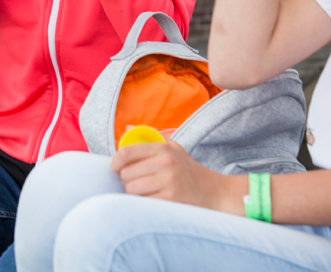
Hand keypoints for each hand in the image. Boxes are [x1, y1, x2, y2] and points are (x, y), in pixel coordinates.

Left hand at [110, 141, 245, 215]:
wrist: (215, 192)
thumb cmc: (189, 171)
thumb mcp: (174, 149)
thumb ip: (151, 137)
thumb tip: (128, 127)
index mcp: (163, 149)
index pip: (126, 152)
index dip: (115, 162)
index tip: (115, 168)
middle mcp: (166, 163)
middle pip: (126, 174)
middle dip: (127, 180)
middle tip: (136, 182)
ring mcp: (168, 182)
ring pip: (132, 189)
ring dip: (134, 193)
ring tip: (145, 191)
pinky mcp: (170, 200)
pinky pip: (143, 202)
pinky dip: (144, 203)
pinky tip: (153, 200)